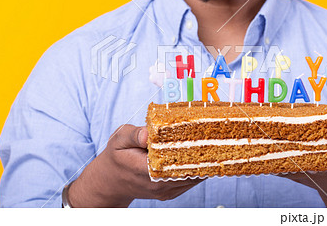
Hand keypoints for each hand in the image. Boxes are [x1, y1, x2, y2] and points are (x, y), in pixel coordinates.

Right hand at [68, 124, 201, 206]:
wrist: (111, 181)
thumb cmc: (116, 156)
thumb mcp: (118, 139)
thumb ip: (133, 134)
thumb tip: (148, 133)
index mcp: (144, 170)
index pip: (173, 162)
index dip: (190, 150)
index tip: (202, 136)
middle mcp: (157, 185)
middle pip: (188, 171)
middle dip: (202, 154)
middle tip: (214, 135)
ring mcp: (165, 191)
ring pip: (192, 178)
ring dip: (203, 162)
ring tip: (213, 143)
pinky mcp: (170, 192)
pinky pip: (190, 181)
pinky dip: (198, 168)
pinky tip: (204, 155)